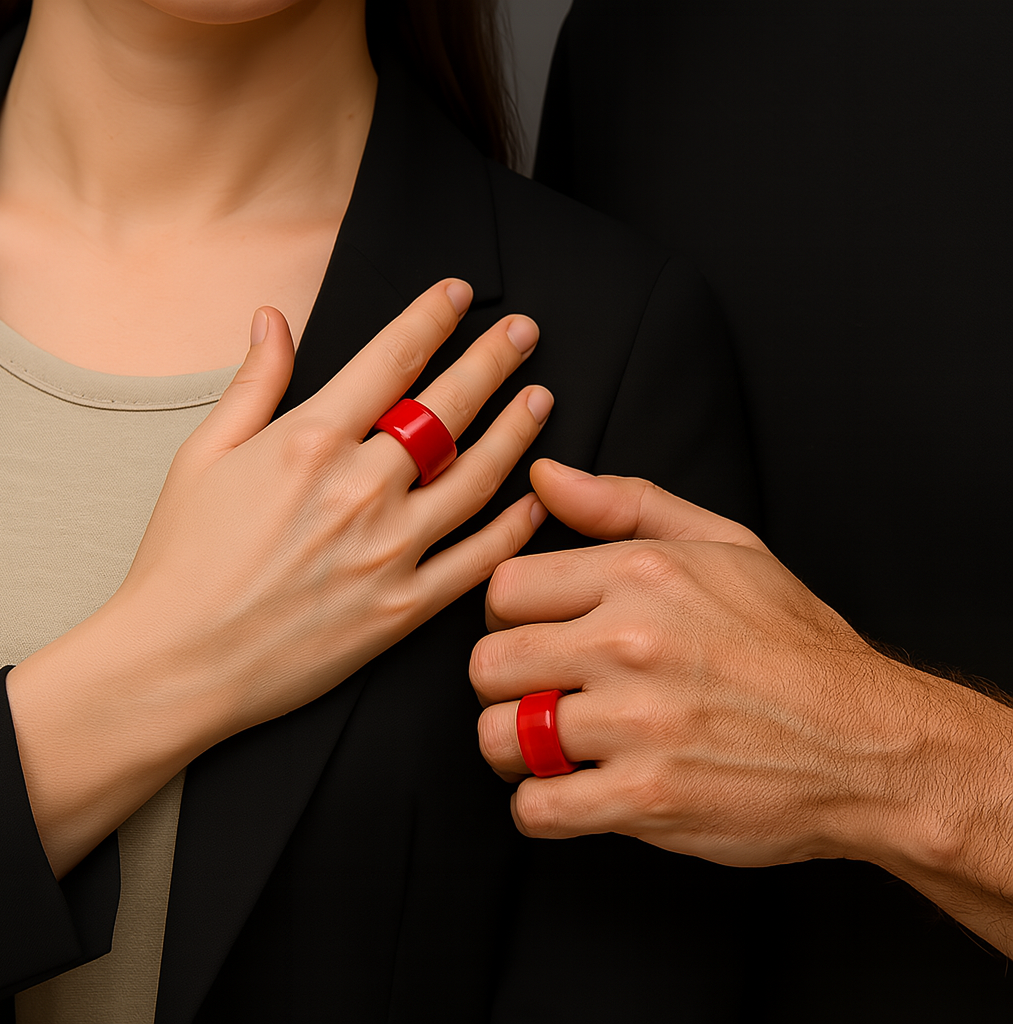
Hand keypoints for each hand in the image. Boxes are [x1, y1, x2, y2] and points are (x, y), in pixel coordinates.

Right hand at [8, 279, 552, 874]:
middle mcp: (360, 489)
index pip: (391, 360)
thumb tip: (273, 318)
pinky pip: (477, 560)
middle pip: (448, 408)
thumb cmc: (182, 559)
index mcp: (309, 442)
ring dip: (516, 432)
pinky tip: (534, 499)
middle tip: (525, 332)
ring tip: (540, 399)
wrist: (178, 662)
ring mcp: (389, 551)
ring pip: (477, 478)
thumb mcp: (201, 456)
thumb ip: (252, 383)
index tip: (459, 293)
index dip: (431, 318)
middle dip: (492, 360)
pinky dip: (513, 527)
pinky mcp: (403, 607)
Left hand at [472, 460, 974, 869]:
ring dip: (513, 748)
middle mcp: (631, 642)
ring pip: (498, 736)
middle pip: (489, 662)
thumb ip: (625, 504)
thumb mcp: (724, 545)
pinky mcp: (646, 798)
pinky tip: (573, 792)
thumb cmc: (792, 641)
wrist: (868, 742)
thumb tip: (545, 476)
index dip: (509, 616)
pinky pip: (536, 807)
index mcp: (642, 573)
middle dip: (503, 683)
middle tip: (537, 694)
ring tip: (551, 746)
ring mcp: (637, 724)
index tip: (535, 636)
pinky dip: (540, 806)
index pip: (505, 587)